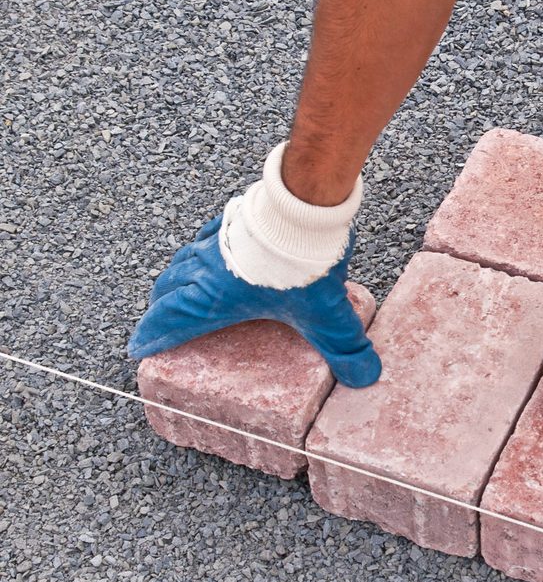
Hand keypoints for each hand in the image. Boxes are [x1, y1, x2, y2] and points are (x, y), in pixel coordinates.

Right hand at [129, 215, 381, 387]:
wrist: (305, 205)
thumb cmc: (303, 263)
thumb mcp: (325, 315)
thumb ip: (343, 348)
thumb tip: (365, 377)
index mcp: (214, 298)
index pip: (170, 320)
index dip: (153, 336)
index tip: (139, 348)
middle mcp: (206, 268)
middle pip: (169, 288)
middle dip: (161, 307)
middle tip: (159, 320)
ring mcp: (217, 239)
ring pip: (183, 260)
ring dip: (177, 276)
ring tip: (178, 286)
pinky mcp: (234, 217)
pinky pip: (207, 235)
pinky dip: (202, 247)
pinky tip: (212, 247)